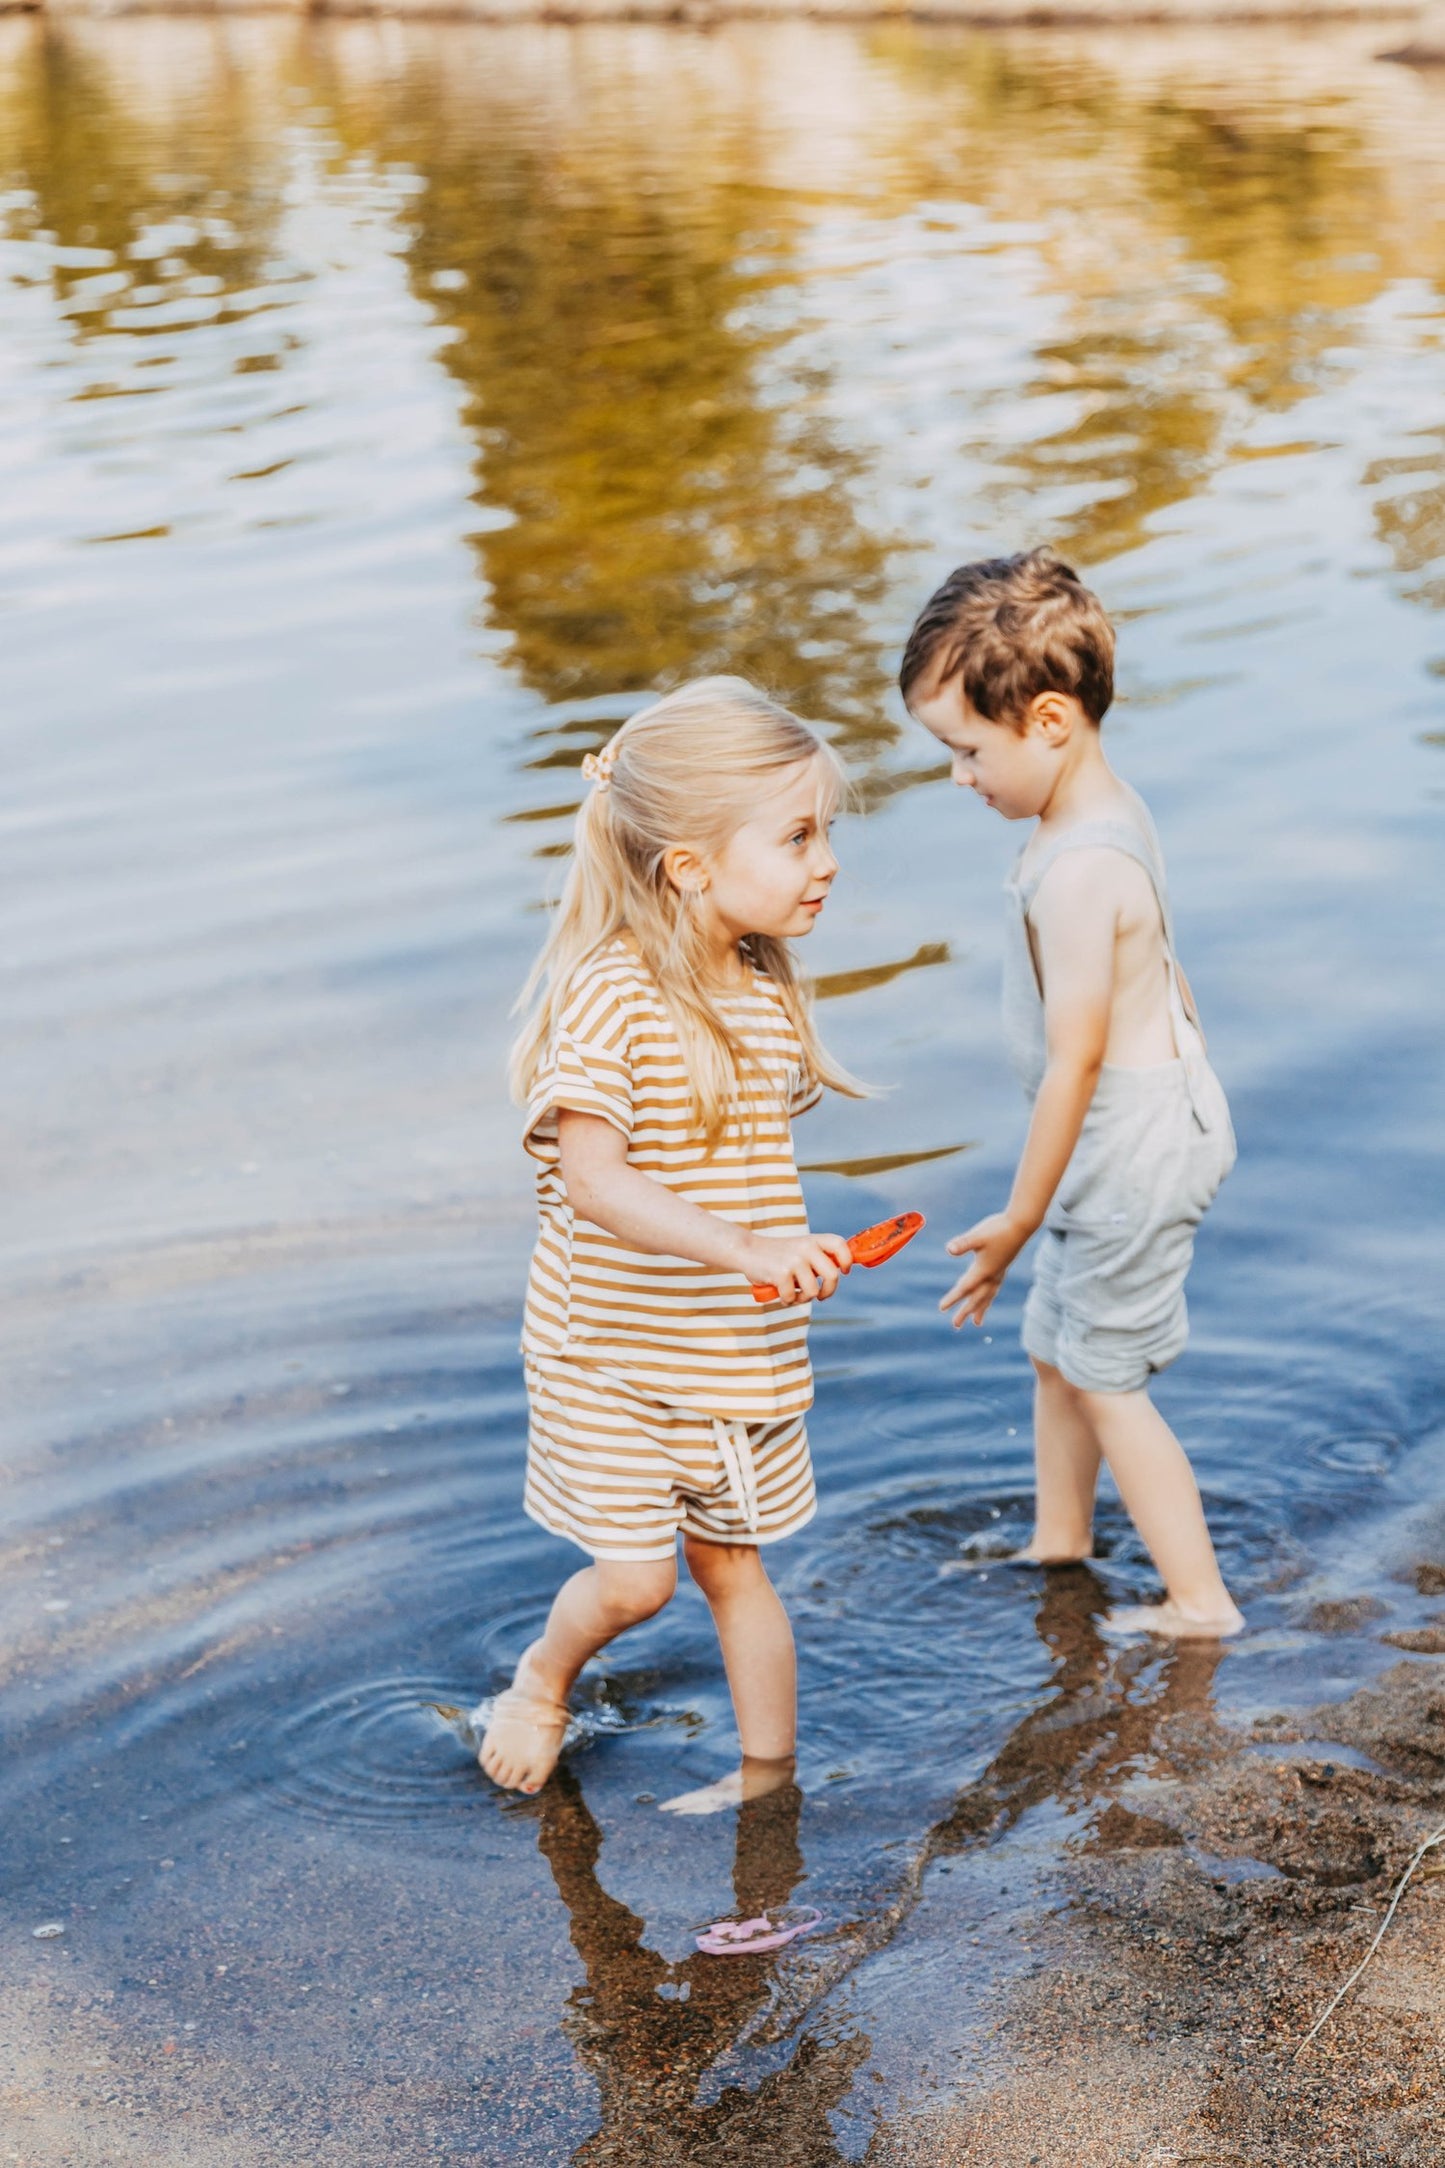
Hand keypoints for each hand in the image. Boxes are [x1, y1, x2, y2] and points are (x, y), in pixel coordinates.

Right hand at [745, 1231, 852, 1304]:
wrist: (747, 1251)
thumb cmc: (776, 1254)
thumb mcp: (799, 1249)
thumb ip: (817, 1258)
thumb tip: (839, 1272)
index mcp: (813, 1240)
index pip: (840, 1245)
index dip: (847, 1260)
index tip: (845, 1271)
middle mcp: (806, 1248)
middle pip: (832, 1275)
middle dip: (828, 1291)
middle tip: (822, 1296)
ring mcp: (794, 1260)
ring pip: (812, 1291)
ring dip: (803, 1298)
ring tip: (793, 1294)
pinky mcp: (781, 1273)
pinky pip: (792, 1297)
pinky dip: (787, 1300)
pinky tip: (780, 1294)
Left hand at [939, 1212, 1030, 1329]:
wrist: (1021, 1224)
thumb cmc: (998, 1229)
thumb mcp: (977, 1236)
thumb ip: (963, 1243)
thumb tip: (949, 1249)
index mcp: (983, 1270)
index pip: (965, 1288)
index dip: (953, 1298)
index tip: (941, 1308)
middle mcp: (992, 1275)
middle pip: (977, 1298)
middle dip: (966, 1312)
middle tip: (956, 1326)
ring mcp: (999, 1272)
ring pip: (988, 1296)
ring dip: (981, 1309)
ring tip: (977, 1323)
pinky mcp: (1003, 1266)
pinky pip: (995, 1288)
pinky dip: (990, 1297)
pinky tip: (989, 1296)